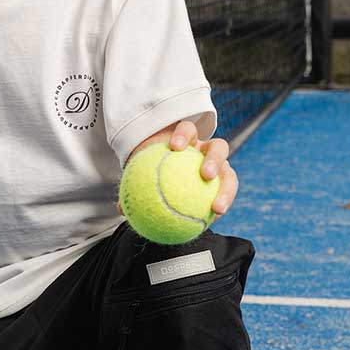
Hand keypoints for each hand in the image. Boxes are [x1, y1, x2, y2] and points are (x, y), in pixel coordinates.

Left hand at [116, 119, 237, 215]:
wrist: (170, 172)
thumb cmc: (155, 170)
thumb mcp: (144, 176)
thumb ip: (134, 189)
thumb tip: (119, 209)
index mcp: (189, 140)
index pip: (188, 130)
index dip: (183, 135)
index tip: (175, 147)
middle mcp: (207, 150)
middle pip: (218, 147)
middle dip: (214, 158)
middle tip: (206, 175)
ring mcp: (219, 165)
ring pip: (229, 171)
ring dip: (226, 187)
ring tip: (216, 207)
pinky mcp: (226, 180)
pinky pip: (227, 193)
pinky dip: (222, 204)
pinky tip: (213, 220)